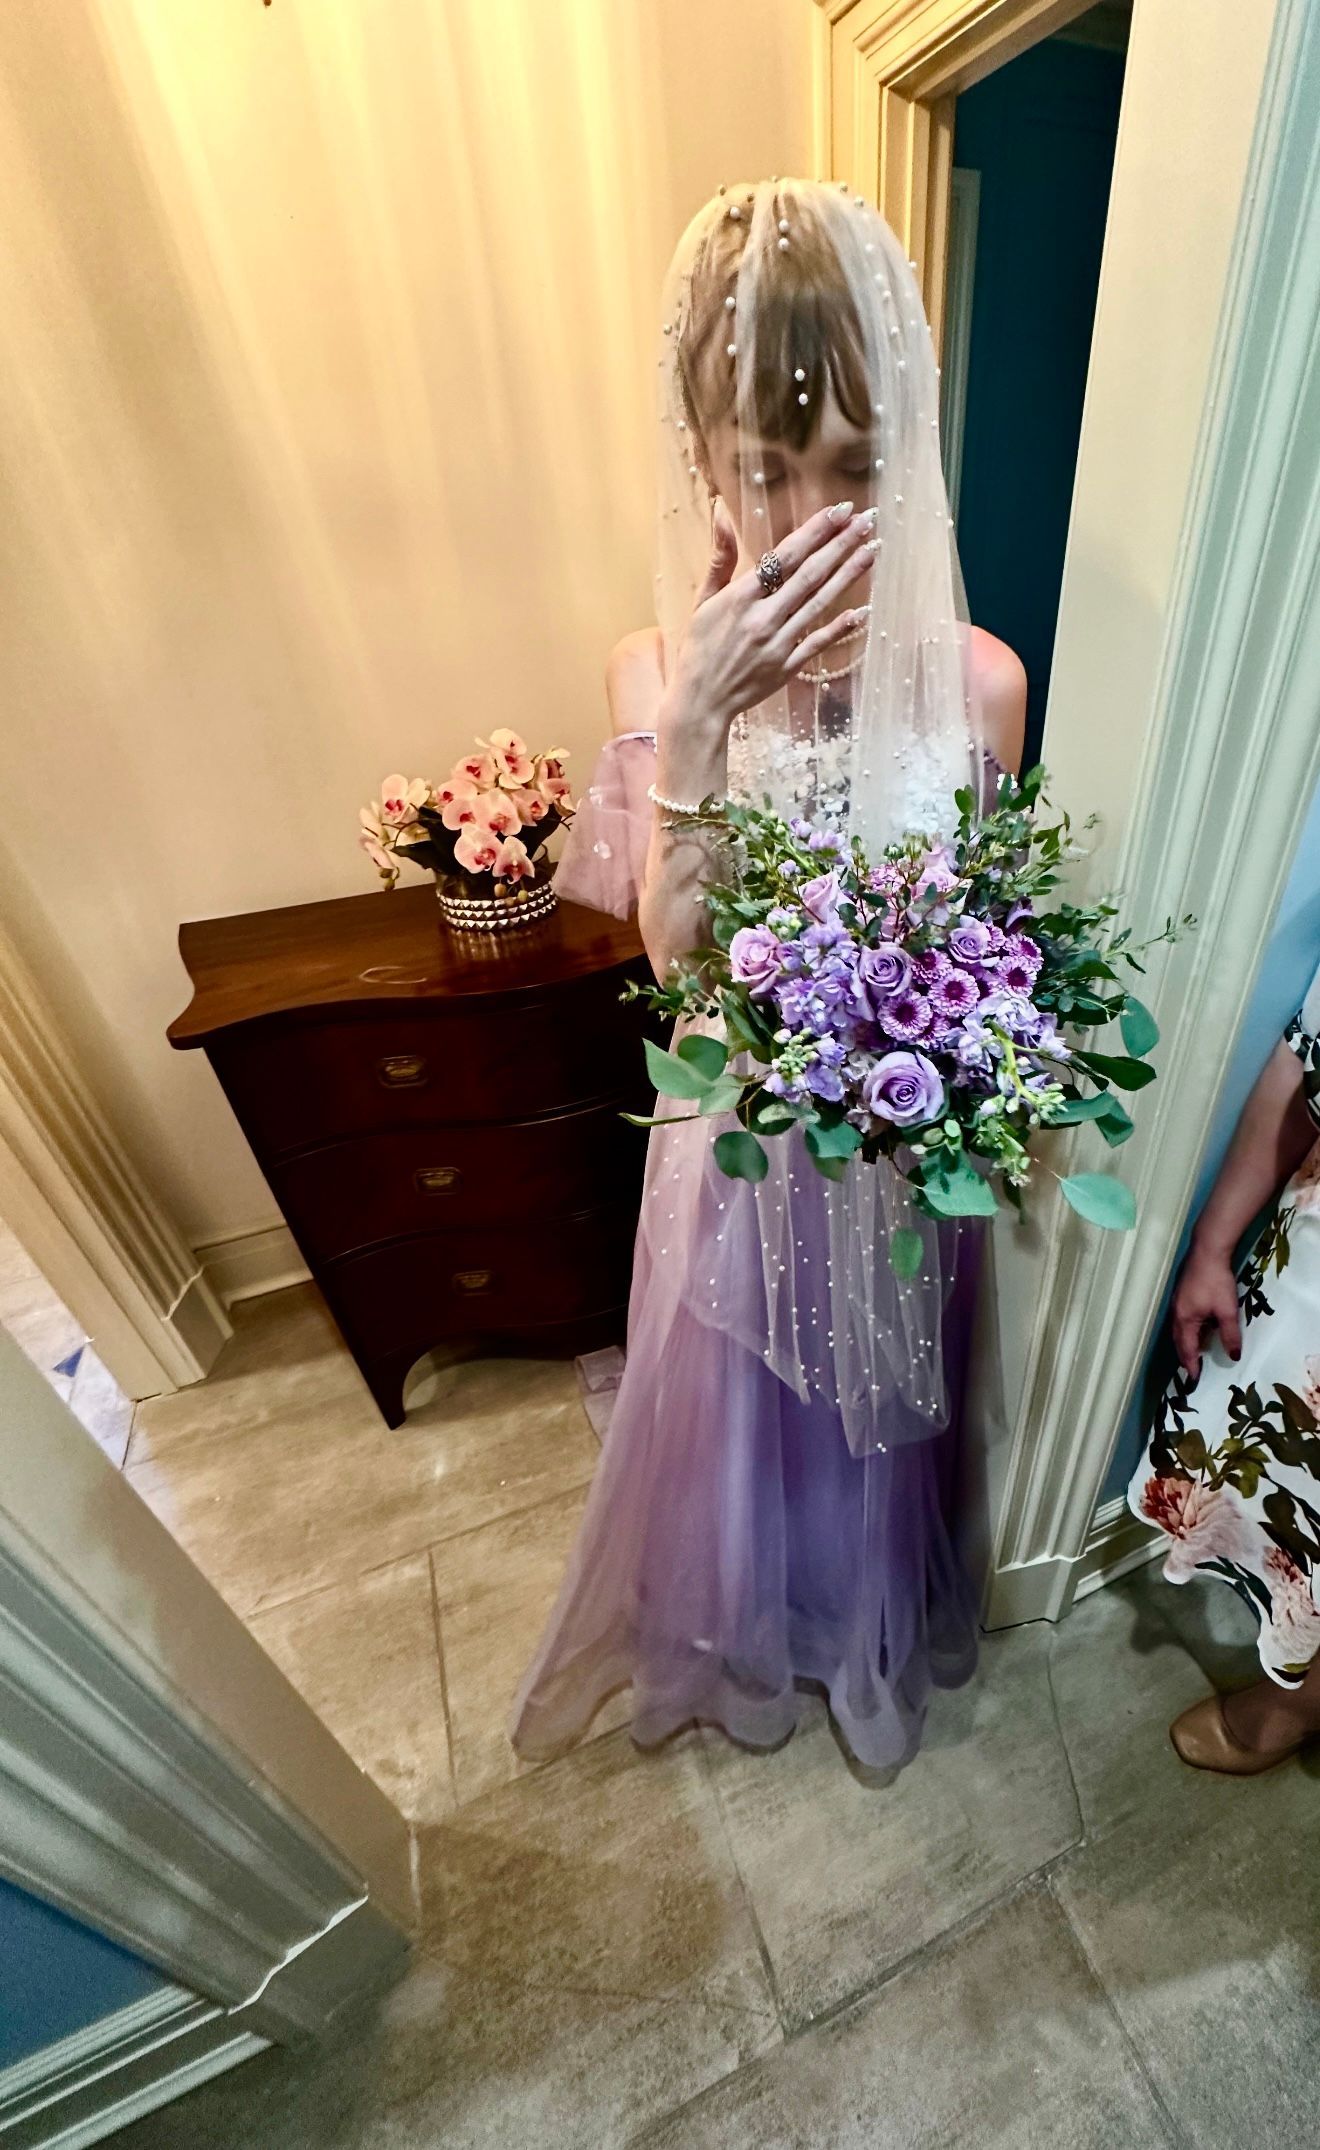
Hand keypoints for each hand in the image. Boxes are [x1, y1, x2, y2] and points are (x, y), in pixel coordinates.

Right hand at [667, 498, 877, 734]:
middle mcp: (763, 617)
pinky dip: (841, 627)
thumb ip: (720, 556)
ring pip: (820, 603)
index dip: (815, 531)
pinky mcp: (788, 667)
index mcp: (741, 596)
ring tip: (871, 550)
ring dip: (848, 575)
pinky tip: (862, 610)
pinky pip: (819, 643)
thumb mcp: (702, 599)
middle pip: (810, 574)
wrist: (699, 701)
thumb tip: (721, 511)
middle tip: (866, 521)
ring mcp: (778, 643)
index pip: (786, 556)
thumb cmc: (699, 648)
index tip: (838, 511)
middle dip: (840, 545)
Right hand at [1172, 1239, 1242, 1379]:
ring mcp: (1176, 1302)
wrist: (1207, 1250)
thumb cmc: (1216, 1281)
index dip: (1191, 1365)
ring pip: (1178, 1329)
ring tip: (1193, 1352)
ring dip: (1184, 1343)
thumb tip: (1234, 1356)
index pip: (1187, 1349)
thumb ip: (1230, 1335)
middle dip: (1185, 1356)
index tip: (1194, 1379)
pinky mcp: (1180, 1293)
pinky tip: (1196, 1328)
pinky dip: (1185, 1330)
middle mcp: (1176, 1313)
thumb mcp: (1227, 1310)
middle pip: (1178, 1341)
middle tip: (1192, 1368)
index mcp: (1185, 1320)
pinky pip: (1180, 1319)